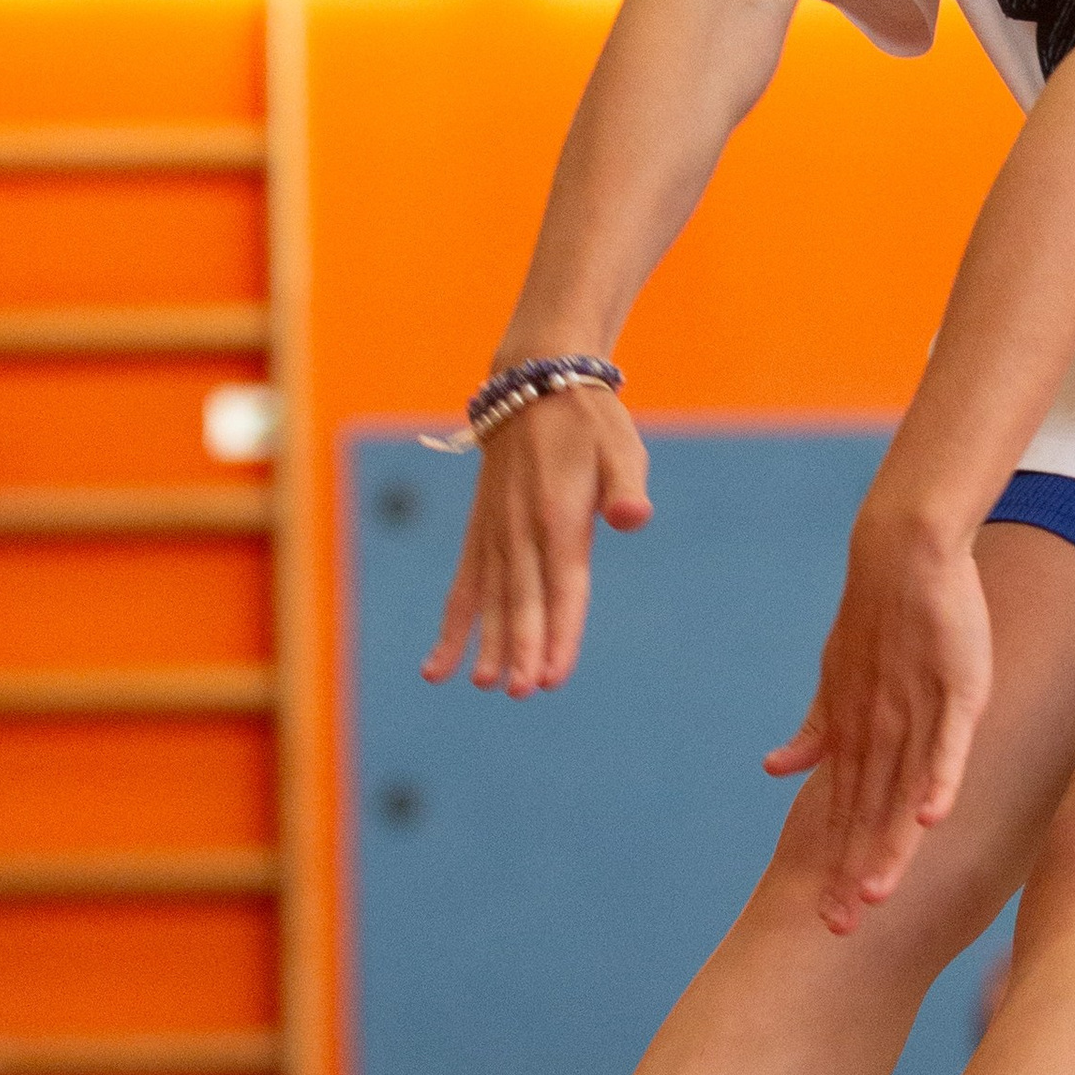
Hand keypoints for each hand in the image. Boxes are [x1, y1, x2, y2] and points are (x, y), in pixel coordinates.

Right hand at [423, 391, 651, 699]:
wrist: (532, 384)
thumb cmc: (589, 421)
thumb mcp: (621, 445)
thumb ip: (626, 484)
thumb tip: (635, 516)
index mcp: (558, 515)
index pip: (563, 586)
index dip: (558, 633)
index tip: (550, 675)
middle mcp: (520, 529)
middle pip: (522, 599)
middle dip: (521, 647)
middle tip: (521, 691)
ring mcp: (495, 532)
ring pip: (489, 597)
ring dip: (487, 642)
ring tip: (484, 684)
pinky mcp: (480, 532)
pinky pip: (463, 585)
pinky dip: (452, 625)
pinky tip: (439, 669)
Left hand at [764, 505, 991, 933]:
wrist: (901, 553)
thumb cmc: (874, 620)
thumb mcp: (837, 681)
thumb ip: (816, 730)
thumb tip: (777, 770)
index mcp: (855, 732)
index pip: (847, 810)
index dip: (839, 863)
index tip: (829, 916)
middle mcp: (880, 729)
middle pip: (868, 811)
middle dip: (856, 869)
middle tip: (840, 927)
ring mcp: (917, 709)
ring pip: (902, 787)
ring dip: (890, 840)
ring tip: (877, 892)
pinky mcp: (955, 686)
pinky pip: (946, 739)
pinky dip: (939, 775)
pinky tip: (932, 817)